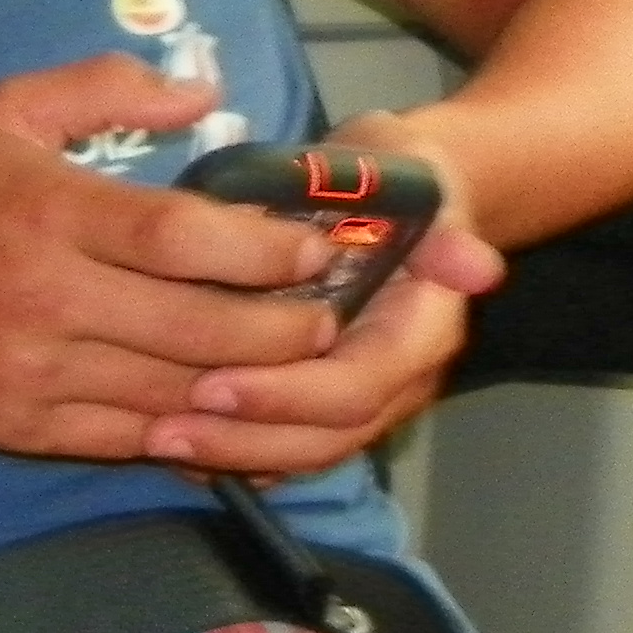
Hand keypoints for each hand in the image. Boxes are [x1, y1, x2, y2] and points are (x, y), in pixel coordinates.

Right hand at [0, 59, 350, 461]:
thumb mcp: (9, 109)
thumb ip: (107, 87)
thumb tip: (206, 92)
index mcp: (48, 213)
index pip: (181, 239)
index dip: (263, 250)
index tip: (313, 248)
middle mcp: (45, 299)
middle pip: (199, 330)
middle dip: (285, 329)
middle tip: (328, 316)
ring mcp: (32, 372)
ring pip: (176, 394)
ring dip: (251, 385)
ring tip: (294, 363)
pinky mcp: (20, 425)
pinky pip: (130, 438)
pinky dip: (190, 429)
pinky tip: (226, 408)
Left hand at [150, 110, 505, 477]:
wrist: (388, 192)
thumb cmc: (385, 177)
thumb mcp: (409, 178)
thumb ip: (436, 225)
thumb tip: (477, 269)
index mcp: (419, 330)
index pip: (360, 384)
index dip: (290, 394)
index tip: (212, 386)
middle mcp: (395, 377)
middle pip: (328, 434)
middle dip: (248, 438)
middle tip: (163, 430)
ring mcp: (359, 394)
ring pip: (304, 451)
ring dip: (233, 454)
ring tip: (155, 442)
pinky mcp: (320, 398)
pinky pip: (283, 446)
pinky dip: (233, 455)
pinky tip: (168, 446)